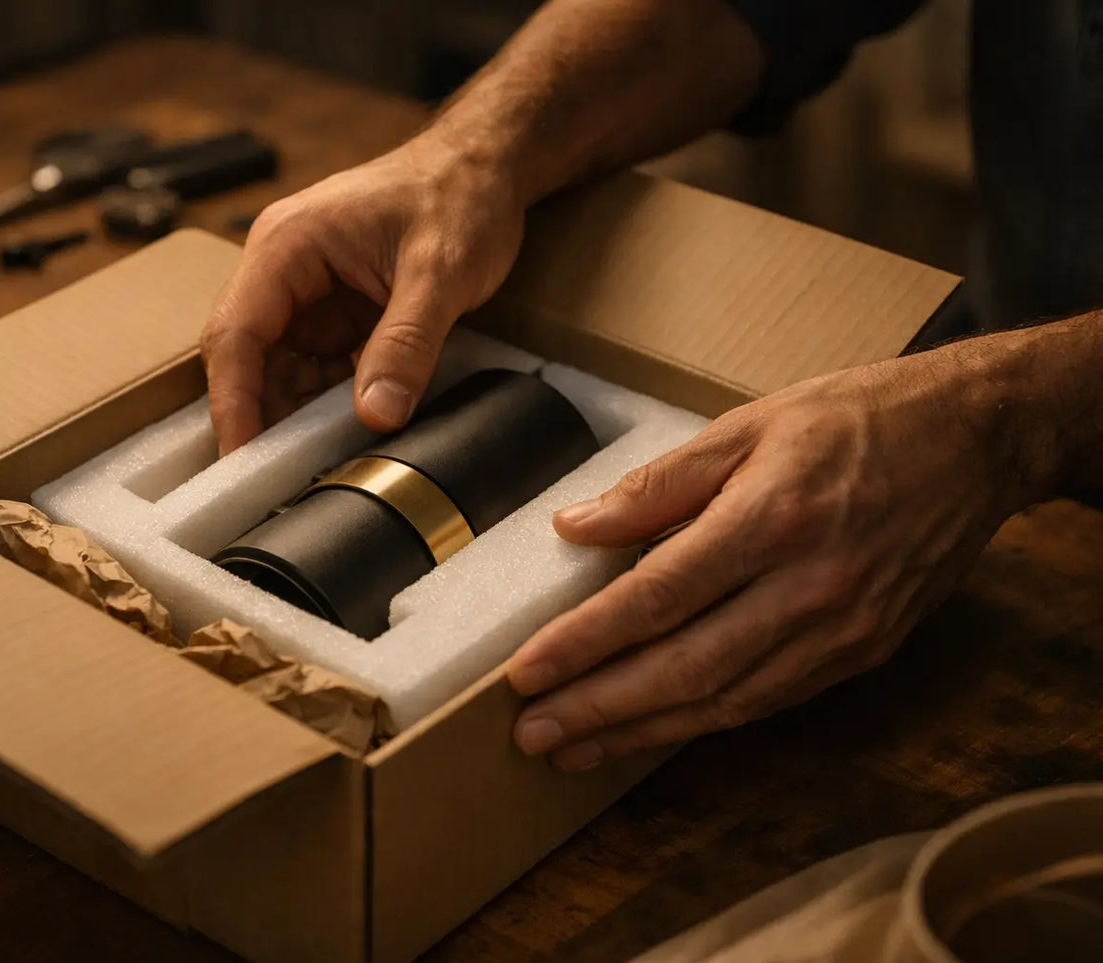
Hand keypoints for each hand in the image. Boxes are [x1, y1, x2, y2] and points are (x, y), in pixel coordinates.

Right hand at [200, 138, 525, 452]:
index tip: (241, 455)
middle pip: (248, 357)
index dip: (233, 400)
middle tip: (272, 481)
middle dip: (258, 416)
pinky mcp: (336, 313)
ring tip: (312, 467)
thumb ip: (406, 345)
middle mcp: (284, 269)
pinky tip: (343, 436)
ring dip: (295, 415)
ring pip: (280, 369)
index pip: (236, 333)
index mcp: (287, 245)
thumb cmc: (459, 195)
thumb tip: (376, 415)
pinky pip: (316, 369)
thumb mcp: (440, 273)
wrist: (489, 167)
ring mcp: (308, 293)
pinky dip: (326, 404)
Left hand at [507, 345, 1033, 770]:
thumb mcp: (747, 425)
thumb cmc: (855, 420)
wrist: (977, 443)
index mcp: (771, 518)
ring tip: (574, 748)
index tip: (526, 671)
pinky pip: (767, 701)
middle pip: (684, 667)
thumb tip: (575, 527)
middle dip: (599, 708)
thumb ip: (657, 485)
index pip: (655, 598)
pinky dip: (703, 722)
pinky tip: (653, 730)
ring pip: (724, 701)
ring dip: (641, 731)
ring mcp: (840, 630)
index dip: (584, 643)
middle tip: (530, 733)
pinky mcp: (861, 653)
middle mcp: (808, 586)